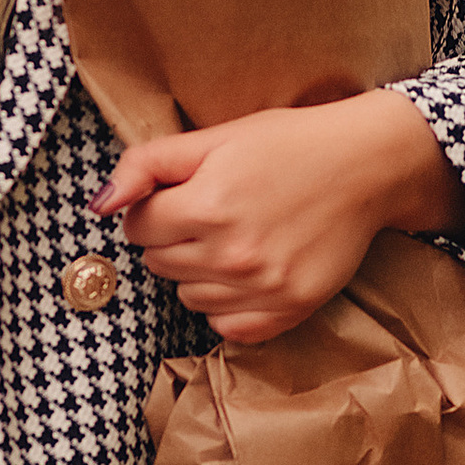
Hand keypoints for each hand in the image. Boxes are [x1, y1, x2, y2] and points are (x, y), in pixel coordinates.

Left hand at [91, 91, 464, 346]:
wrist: (366, 167)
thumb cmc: (288, 145)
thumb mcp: (214, 138)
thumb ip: (146, 166)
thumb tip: (99, 205)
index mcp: (208, 206)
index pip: (137, 228)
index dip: (152, 208)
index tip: (180, 194)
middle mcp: (232, 254)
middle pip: (158, 263)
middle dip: (172, 238)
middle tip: (210, 211)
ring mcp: (263, 288)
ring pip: (186, 297)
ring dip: (197, 272)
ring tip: (231, 237)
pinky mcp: (290, 310)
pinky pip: (226, 326)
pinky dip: (227, 305)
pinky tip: (247, 271)